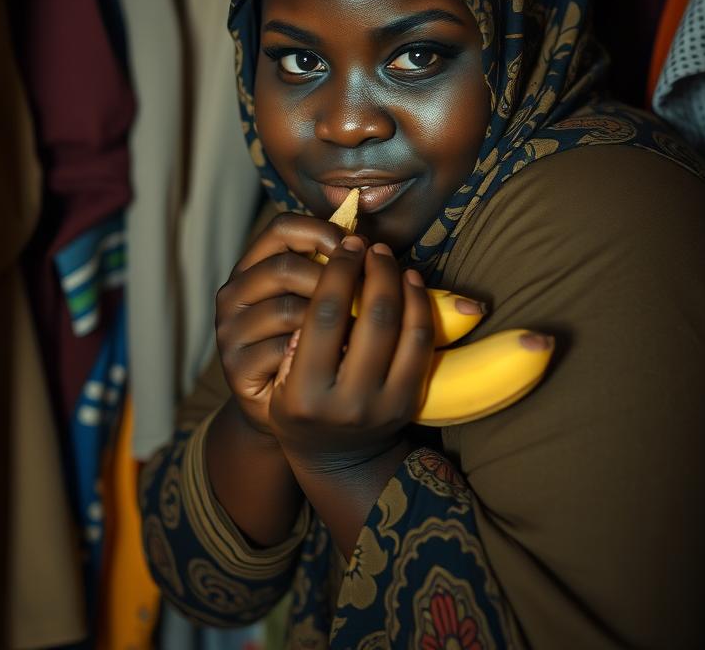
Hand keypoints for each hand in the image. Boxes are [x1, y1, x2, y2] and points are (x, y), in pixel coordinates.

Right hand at [215, 211, 346, 435]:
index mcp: (252, 266)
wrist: (289, 410)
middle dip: (333, 279)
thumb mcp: (315, 298)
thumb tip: (366, 242)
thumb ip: (331, 268)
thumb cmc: (312, 345)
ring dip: (331, 320)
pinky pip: (285, 352)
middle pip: (285, 268)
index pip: (282, 228)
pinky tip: (338, 361)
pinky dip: (316, 355)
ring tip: (359, 332)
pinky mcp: (235, 368)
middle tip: (365, 295)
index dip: (324, 231)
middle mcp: (233, 294)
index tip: (361, 248)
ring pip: (287, 311)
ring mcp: (229, 332)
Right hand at [269, 234, 435, 471]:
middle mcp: (346, 403)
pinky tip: (410, 284)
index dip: (339, 270)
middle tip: (371, 246)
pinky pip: (423, 343)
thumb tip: (328, 271)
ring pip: (404, 327)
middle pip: (373, 316)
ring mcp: (384, 405)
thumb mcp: (281, 377)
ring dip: (400, 282)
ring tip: (389, 259)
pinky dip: (420, 306)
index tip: (345, 245)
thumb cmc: (299, 404)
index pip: (325, 313)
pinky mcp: (409, 403)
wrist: (336, 459)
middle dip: (376, 270)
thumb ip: (294, 332)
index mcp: (305, 392)